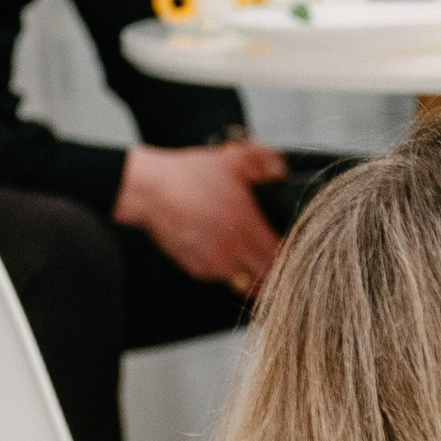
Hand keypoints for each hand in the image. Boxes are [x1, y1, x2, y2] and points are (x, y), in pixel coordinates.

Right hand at [114, 138, 288, 293]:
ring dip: (252, 275)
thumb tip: (281, 171)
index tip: (290, 251)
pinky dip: (227, 272)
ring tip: (252, 262)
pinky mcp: (197, 269)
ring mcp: (215, 262)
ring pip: (246, 282)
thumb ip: (262, 160)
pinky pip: (221, 279)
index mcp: (246, 223)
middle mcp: (233, 248)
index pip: (281, 254)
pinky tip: (225, 255)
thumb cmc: (188, 174)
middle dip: (275, 273)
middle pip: (267, 277)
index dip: (289, 255)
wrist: (150, 191)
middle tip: (275, 263)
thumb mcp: (229, 158)